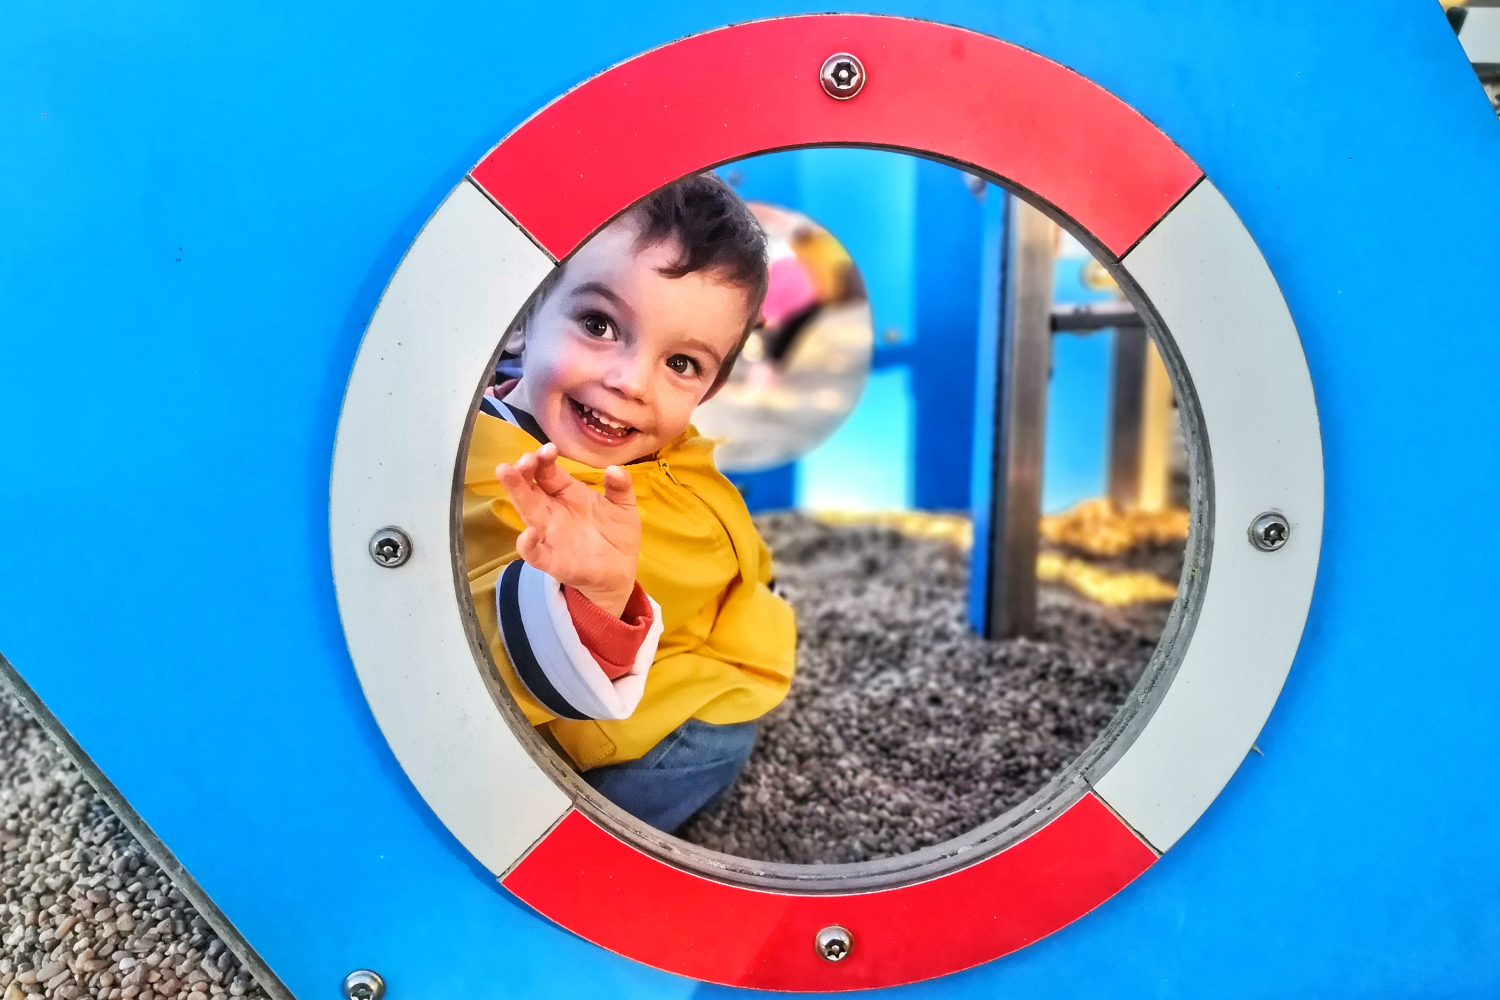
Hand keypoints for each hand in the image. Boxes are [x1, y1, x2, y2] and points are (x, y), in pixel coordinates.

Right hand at [496, 443, 639, 616]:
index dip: (544, 459)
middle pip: (530, 487)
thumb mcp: (624, 507)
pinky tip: (529, 533)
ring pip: (526, 512)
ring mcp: (548, 535)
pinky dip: (527, 543)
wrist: (619, 573)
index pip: (547, 471)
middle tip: (523, 459)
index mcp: (567, 493)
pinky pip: (532, 552)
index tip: (549, 449)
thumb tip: (615, 468)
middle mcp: (552, 511)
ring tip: (508, 473)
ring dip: (516, 492)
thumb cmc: (616, 535)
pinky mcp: (550, 560)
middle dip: (523, 471)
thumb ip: (620, 487)